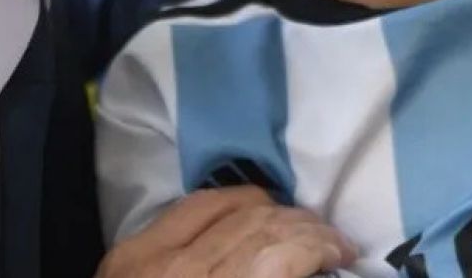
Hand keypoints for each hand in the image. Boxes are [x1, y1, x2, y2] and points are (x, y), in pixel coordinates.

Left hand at [97, 186, 357, 277]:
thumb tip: (310, 271)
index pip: (278, 255)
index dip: (319, 247)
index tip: (345, 256)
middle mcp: (183, 275)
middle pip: (259, 227)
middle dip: (306, 228)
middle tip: (332, 242)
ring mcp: (149, 257)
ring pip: (229, 207)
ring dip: (275, 210)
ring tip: (300, 225)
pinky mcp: (127, 250)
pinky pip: (191, 205)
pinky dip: (231, 202)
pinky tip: (254, 207)